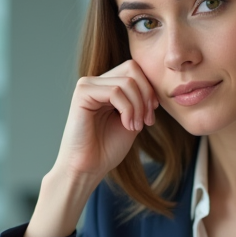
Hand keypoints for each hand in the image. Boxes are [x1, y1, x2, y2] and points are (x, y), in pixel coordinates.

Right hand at [24, 60, 158, 236]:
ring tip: (136, 127)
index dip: (149, 89)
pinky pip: (115, 91)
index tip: (151, 115)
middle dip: (146, 95)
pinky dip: (128, 109)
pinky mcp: (82, 93)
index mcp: (106, 86)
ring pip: (127, 81)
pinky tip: (127, 125)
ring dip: (138, 106)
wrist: (88, 167)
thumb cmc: (106, 149)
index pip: (135, 69)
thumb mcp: (132, 119)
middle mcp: (96, 82)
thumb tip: (153, 85)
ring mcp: (87, 85)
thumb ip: (140, 100)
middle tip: (147, 120)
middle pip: (133, 68)